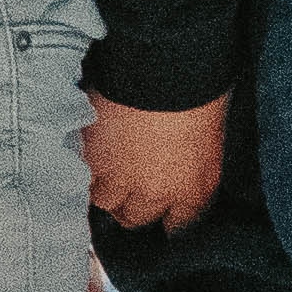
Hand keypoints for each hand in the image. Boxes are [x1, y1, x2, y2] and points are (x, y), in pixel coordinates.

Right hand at [84, 93, 227, 228]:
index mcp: (194, 190)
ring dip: (104, 185)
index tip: (163, 211)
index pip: (178, 225)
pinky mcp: (88, 158)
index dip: (168, 216)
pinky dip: (83, 165)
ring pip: (103, 200)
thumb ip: (195, 163)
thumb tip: (181, 163)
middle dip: (132, 204)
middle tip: (130, 182)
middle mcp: (154, 193)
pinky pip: (79, 174)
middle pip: (134, 218)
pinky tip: (90, 149)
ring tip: (107, 164)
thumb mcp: (212, 136)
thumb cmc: (199, 92)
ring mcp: (117, 178)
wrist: (164, 66)